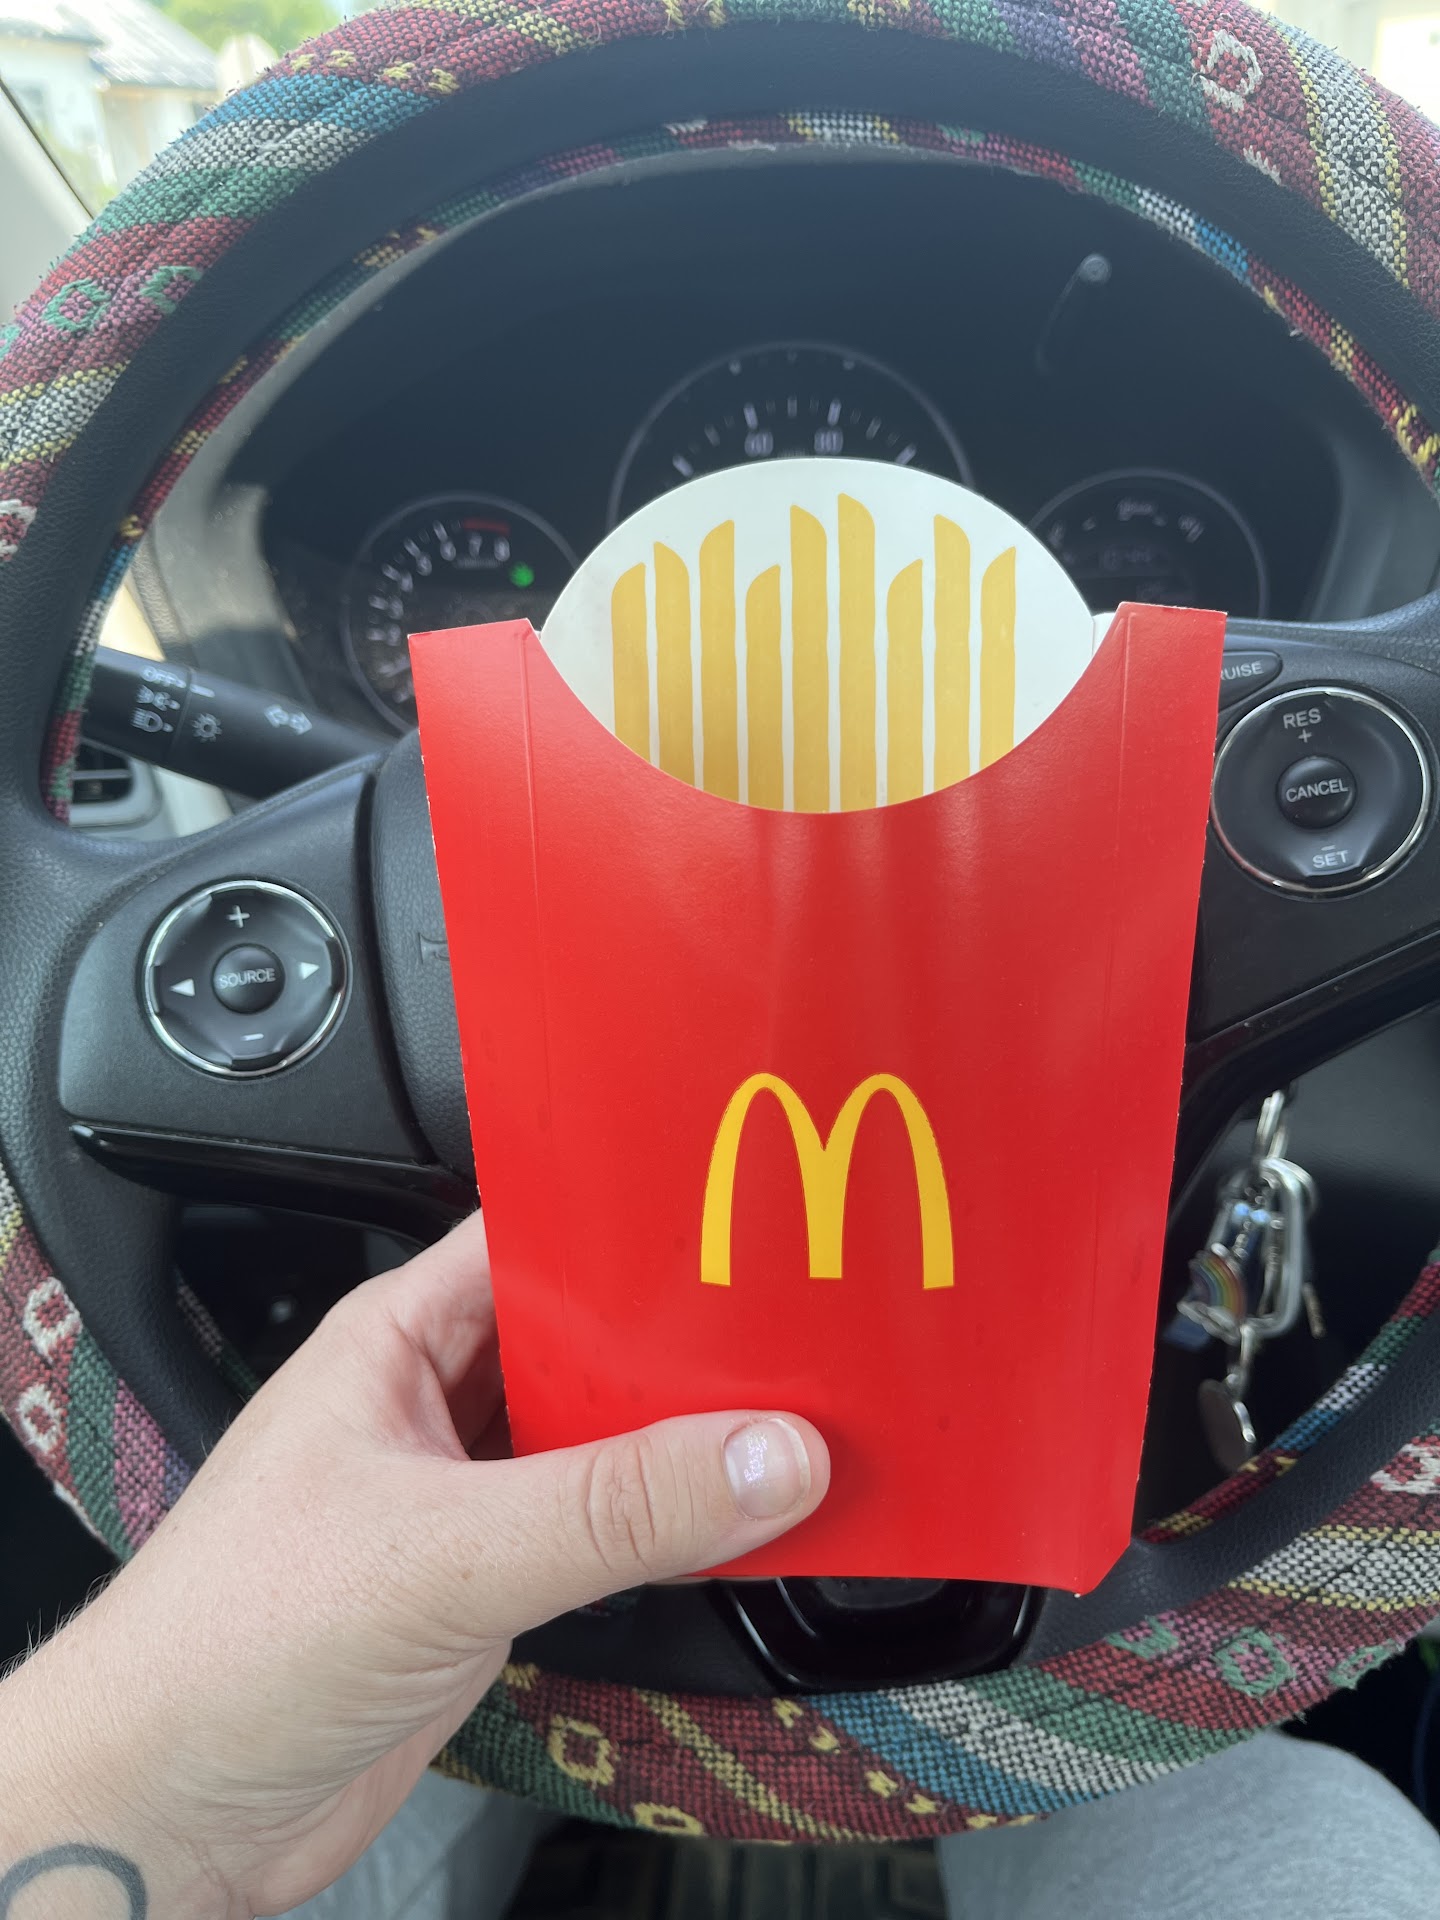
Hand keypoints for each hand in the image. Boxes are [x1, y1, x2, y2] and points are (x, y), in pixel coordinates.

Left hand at [0, 1213, 827, 1917]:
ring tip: (791, 1426)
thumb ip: (614, 1506)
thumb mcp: (444, 1552)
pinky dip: (664, 1530)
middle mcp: (432, 1404)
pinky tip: (734, 1528)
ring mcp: (461, 1497)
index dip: (635, 1232)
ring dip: (678, 1445)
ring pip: (597, 1441)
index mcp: (397, 1338)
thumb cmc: (227, 1642)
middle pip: (584, 1343)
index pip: (536, 1242)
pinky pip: (598, 1532)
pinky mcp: (484, 1584)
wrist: (169, 1809)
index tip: (742, 1232)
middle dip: (680, 1347)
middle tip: (796, 1341)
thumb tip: (763, 1455)